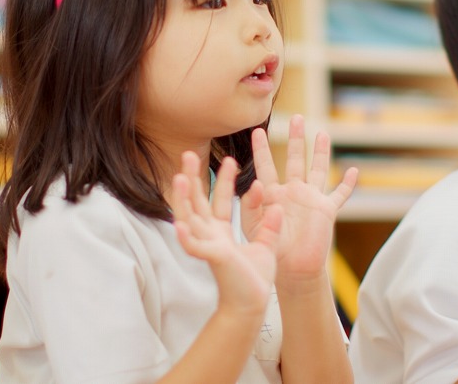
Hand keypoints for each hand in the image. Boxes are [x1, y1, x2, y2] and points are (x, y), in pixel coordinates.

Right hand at [171, 151, 282, 314]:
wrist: (252, 304)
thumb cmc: (254, 279)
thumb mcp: (266, 246)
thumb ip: (270, 226)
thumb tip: (279, 206)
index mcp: (221, 232)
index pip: (219, 200)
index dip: (223, 180)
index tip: (230, 160)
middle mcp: (210, 235)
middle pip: (197, 202)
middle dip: (193, 178)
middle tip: (188, 154)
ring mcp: (208, 246)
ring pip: (190, 218)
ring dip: (183, 199)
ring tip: (178, 178)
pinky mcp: (211, 258)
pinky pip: (194, 246)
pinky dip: (186, 236)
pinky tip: (178, 223)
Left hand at [242, 115, 356, 286]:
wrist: (291, 270)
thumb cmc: (270, 249)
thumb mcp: (254, 226)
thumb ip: (251, 206)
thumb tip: (255, 184)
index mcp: (272, 194)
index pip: (266, 166)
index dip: (262, 149)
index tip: (257, 131)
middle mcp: (293, 191)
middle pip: (295, 159)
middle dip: (295, 139)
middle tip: (296, 118)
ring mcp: (311, 199)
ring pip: (318, 169)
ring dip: (320, 152)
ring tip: (321, 133)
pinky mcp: (326, 210)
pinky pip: (340, 194)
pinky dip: (348, 184)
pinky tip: (354, 170)